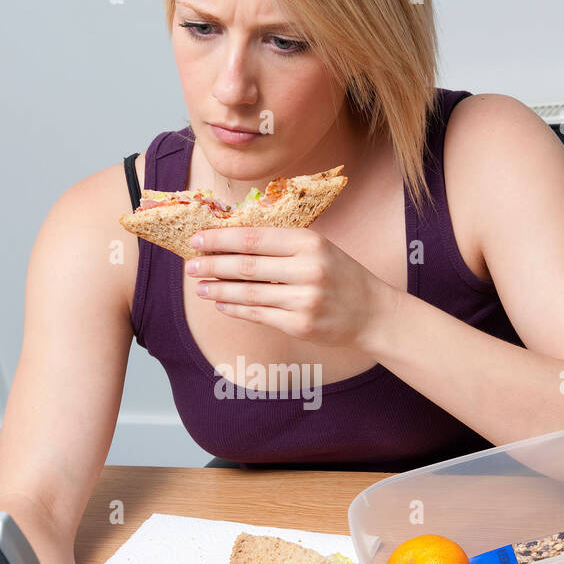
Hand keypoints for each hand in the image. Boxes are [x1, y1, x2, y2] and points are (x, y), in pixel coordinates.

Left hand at [184, 226, 396, 349]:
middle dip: (212, 266)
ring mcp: (304, 300)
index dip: (221, 239)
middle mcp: (307, 269)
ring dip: (218, 290)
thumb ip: (282, 245)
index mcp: (310, 242)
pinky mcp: (300, 325)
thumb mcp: (319, 249)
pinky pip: (258, 315)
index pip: (254, 238)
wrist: (373, 313)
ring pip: (248, 293)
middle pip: (246, 266)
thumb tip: (231, 242)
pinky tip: (221, 303)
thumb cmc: (341, 276)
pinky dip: (236, 308)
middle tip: (190, 266)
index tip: (197, 240)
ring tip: (200, 287)